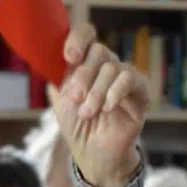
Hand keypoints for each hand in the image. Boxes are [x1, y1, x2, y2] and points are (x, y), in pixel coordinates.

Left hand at [51, 24, 149, 186]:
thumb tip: (45, 55)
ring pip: (112, 67)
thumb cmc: (76, 125)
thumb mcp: (60, 99)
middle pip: (98, 51)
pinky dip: (115, 92)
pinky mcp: (140, 91)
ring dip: (96, 92)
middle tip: (75, 98)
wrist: (93, 151)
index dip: (78, 39)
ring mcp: (123, 76)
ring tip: (87, 113)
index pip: (86, 34)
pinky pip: (130, 78)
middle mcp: (106, 64)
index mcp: (85, 62)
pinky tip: (107, 108)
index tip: (69, 57)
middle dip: (84, 75)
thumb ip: (56, 76)